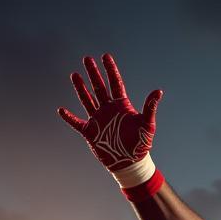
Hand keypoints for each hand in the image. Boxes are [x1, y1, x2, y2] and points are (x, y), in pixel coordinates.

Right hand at [59, 54, 161, 172]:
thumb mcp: (147, 125)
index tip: (105, 56)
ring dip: (81, 88)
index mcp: (122, 106)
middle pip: (99, 87)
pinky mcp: (91, 132)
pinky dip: (69, 118)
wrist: (131, 163)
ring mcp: (99, 119)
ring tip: (75, 75)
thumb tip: (158, 91)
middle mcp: (109, 110)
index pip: (115, 83)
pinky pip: (77, 123)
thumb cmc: (141, 144)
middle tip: (87, 59)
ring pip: (88, 100)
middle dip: (93, 73)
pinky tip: (61, 110)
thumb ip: (150, 107)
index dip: (110, 70)